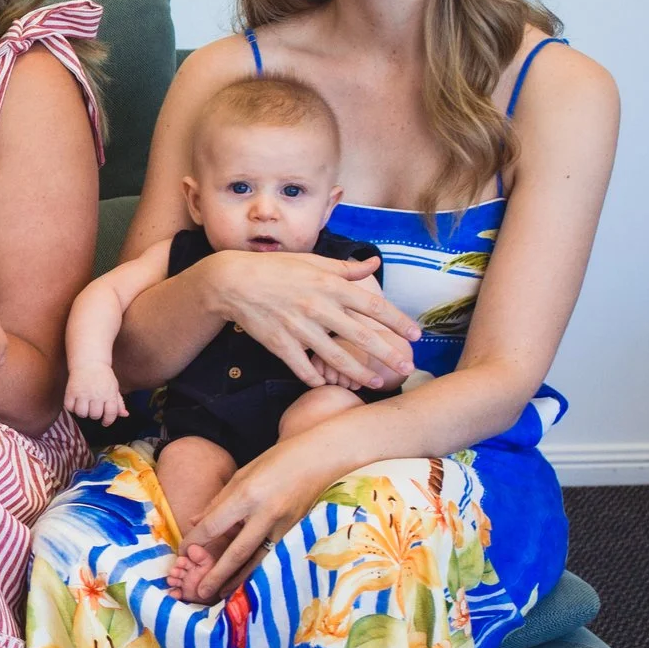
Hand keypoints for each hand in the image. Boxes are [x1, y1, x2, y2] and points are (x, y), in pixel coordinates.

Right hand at [65, 362, 125, 421]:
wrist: (90, 361)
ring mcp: (83, 393)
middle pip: (95, 415)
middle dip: (95, 415)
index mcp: (109, 394)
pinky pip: (69, 407)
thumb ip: (119, 403)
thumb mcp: (114, 388)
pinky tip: (76, 403)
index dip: (108, 421)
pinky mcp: (71, 391)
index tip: (105, 422)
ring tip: (84, 406)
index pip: (111, 414)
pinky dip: (72, 408)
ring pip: (82, 413)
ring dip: (83, 412)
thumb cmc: (103, 377)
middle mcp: (97, 394)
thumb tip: (125, 415)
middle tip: (93, 409)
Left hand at [181, 432, 346, 602]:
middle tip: (201, 592)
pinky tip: (247, 580)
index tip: (184, 553)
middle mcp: (266, 514)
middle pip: (237, 551)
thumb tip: (195, 521)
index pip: (214, 525)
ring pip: (257, 560)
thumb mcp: (243, 474)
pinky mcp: (297, 533)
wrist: (320, 458)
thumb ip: (219, 500)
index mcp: (248, 495)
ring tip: (222, 595)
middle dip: (217, 574)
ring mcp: (285, 526)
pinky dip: (258, 570)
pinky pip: (273, 556)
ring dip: (238, 580)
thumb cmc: (278, 461)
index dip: (196, 542)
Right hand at [211, 250, 418, 391]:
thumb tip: (374, 263)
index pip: (373, 305)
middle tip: (406, 367)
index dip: (397, 320)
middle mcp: (319, 307)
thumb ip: (346, 268)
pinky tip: (326, 385)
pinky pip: (302, 367)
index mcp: (330, 285)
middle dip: (387, 353)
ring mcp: (299, 327)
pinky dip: (315, 378)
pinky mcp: (280, 343)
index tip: (415, 334)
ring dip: (358, 372)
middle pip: (361, 335)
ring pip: (335, 356)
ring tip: (376, 382)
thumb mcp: (313, 262)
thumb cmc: (275, 269)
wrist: (233, 281)